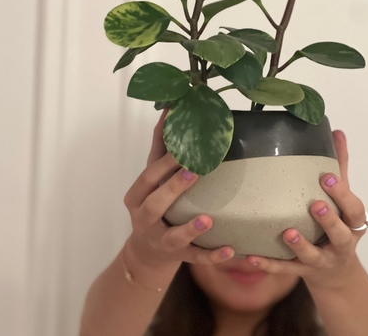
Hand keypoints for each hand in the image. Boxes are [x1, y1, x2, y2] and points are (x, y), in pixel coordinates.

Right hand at [123, 110, 234, 267]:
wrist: (147, 250)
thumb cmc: (153, 203)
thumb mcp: (152, 177)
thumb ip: (160, 146)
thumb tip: (169, 108)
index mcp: (136, 196)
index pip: (148, 177)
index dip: (164, 163)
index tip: (184, 148)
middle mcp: (143, 220)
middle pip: (155, 205)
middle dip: (173, 189)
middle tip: (195, 171)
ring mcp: (161, 241)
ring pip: (173, 237)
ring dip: (190, 228)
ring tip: (208, 219)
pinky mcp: (178, 257)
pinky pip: (195, 257)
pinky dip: (212, 255)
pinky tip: (231, 249)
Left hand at [245, 130, 367, 289]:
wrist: (337, 274)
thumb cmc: (338, 225)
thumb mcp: (342, 200)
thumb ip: (340, 167)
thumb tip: (337, 132)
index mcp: (351, 223)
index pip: (354, 209)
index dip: (343, 195)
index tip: (328, 177)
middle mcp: (340, 244)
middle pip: (340, 234)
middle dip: (328, 220)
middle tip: (315, 204)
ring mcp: (321, 261)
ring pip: (313, 256)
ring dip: (300, 246)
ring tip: (287, 233)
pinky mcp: (303, 272)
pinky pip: (285, 269)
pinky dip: (269, 264)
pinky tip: (252, 257)